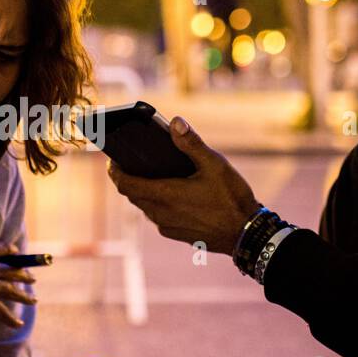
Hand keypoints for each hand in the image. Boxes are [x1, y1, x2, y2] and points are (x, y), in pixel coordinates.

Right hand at [0, 219, 37, 328]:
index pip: (1, 250)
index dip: (10, 251)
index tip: (16, 252)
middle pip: (12, 271)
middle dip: (23, 275)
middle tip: (33, 278)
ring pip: (12, 291)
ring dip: (24, 296)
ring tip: (34, 300)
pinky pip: (2, 312)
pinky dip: (10, 320)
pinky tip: (19, 325)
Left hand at [107, 117, 259, 254]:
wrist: (246, 234)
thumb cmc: (232, 198)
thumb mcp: (215, 165)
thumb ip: (192, 143)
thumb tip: (175, 122)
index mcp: (165, 195)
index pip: (125, 184)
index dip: (114, 172)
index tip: (112, 160)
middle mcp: (161, 214)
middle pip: (132, 195)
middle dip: (128, 179)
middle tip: (131, 163)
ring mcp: (168, 226)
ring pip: (145, 207)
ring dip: (143, 192)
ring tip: (151, 176)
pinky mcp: (177, 234)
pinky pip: (158, 217)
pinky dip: (156, 204)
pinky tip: (171, 195)